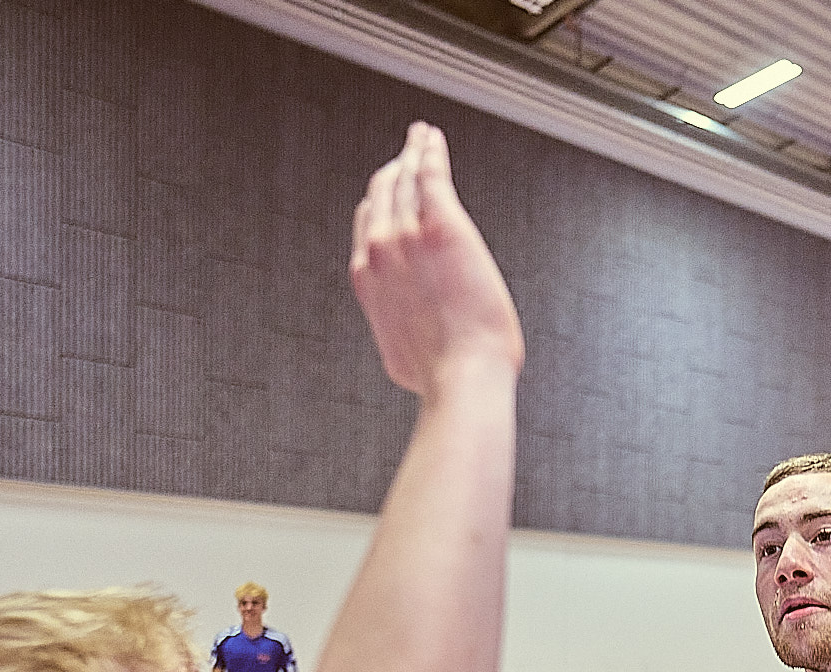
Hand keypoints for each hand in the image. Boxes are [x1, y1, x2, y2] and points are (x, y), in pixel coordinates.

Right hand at [350, 123, 523, 394]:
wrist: (463, 375)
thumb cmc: (442, 375)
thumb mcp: (400, 355)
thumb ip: (397, 330)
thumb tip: (405, 341)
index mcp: (368, 279)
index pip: (368, 224)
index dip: (380, 203)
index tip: (393, 192)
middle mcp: (380, 249)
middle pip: (381, 193)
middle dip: (394, 169)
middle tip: (407, 154)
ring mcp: (408, 234)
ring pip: (405, 178)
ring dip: (412, 152)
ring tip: (421, 137)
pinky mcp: (443, 225)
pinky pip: (431, 174)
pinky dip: (429, 150)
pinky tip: (432, 137)